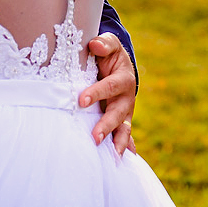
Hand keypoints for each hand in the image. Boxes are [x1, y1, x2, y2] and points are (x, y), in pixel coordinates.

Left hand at [78, 33, 137, 155]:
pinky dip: (124, 148)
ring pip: (123, 129)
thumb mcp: (109, 45)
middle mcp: (126, 98)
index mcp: (123, 78)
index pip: (109, 86)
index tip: (81, 100)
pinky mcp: (122, 121)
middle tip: (94, 137)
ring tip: (112, 158)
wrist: (118, 65)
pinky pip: (124, 136)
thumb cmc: (108, 54)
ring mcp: (125, 112)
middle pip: (118, 113)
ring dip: (117, 142)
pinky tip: (119, 162)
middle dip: (106, 125)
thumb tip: (94, 45)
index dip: (96, 93)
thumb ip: (103, 43)